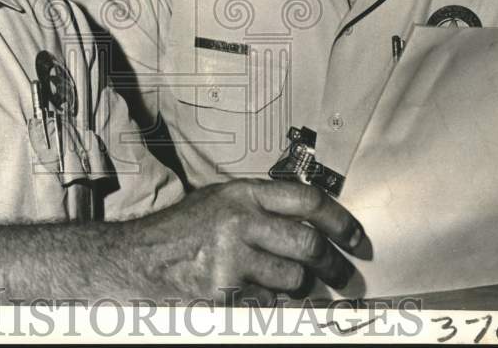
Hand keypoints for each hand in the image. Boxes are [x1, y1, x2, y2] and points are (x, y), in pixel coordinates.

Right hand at [132, 178, 361, 303]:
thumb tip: (314, 221)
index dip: (341, 220)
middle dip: (333, 265)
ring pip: (294, 278)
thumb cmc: (185, 230)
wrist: (141, 258)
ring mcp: (233, 257)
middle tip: (343, 276)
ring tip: (290, 284)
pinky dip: (273, 304)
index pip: (308, 200)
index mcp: (243, 193)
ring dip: (299, 287)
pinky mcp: (226, 291)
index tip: (356, 238)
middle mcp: (240, 220)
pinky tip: (260, 296)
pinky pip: (270, 303)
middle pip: (309, 243)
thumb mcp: (222, 200)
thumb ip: (262, 205)